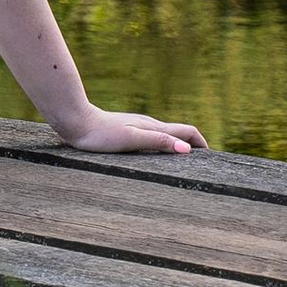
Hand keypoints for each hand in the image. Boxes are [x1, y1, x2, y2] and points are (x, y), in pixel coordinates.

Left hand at [50, 102, 206, 156]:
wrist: (75, 121)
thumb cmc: (100, 134)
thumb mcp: (130, 140)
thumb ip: (157, 143)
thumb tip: (186, 149)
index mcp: (154, 127)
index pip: (188, 131)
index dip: (202, 144)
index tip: (211, 160)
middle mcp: (149, 124)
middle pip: (180, 132)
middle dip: (194, 145)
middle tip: (202, 165)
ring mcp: (138, 126)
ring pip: (166, 134)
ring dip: (179, 146)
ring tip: (183, 164)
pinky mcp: (128, 130)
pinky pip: (153, 138)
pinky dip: (163, 146)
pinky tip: (156, 157)